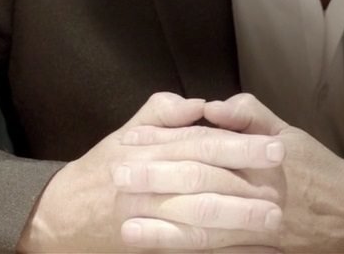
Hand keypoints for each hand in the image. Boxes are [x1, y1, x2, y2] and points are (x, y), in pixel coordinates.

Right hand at [18, 92, 285, 252]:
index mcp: (147, 150)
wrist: (61, 216)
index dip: (238, 144)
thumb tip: (198, 104)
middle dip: (244, 185)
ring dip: (236, 221)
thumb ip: (161, 114)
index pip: (199, 144)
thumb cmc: (100, 171)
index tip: (275, 146)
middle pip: (202, 180)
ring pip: (196, 217)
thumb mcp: (126, 133)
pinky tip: (247, 250)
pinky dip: (219, 249)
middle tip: (282, 188)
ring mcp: (146, 216)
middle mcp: (146, 182)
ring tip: (271, 222)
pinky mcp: (149, 243)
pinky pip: (186, 245)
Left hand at [126, 94, 343, 252]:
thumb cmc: (319, 173)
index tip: (130, 143)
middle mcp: (262, 192)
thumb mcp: (290, 134)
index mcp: (264, 157)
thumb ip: (251, 116)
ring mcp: (262, 229)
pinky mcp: (262, 252)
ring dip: (165, 231)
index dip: (164, 145)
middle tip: (117, 180)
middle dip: (156, 184)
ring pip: (208, 231)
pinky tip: (163, 252)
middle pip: (200, 187)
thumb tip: (213, 107)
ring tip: (127, 229)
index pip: (204, 146)